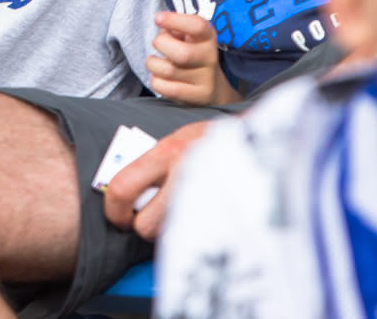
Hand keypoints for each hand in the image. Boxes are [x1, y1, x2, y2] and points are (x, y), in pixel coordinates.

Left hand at [101, 121, 210, 240]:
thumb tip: (124, 188)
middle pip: (144, 226)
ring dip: (170, 230)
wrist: (261, 140)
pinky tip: (199, 218)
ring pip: (168, 237)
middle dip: (144, 228)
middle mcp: (182, 176)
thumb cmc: (215, 139)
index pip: (122, 187)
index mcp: (167, 153)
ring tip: (181, 212)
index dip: (115, 209)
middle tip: (149, 219)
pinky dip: (191, 233)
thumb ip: (155, 161)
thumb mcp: (180, 138)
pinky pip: (193, 238)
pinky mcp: (222, 216)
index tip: (120, 215)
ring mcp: (203, 199)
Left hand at [145, 13, 238, 105]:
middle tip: (157, 43)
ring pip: (170, 71)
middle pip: (182, 53)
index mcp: (208, 38)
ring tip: (154, 62)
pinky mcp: (197, 97)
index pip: (197, 26)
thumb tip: (162, 25)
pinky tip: (158, 77)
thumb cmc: (193, 56)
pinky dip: (156, 81)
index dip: (175, 20)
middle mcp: (210, 58)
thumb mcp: (189, 37)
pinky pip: (167, 89)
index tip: (158, 18)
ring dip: (153, 64)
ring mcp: (205, 80)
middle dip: (162, 45)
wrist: (214, 89)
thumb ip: (175, 28)